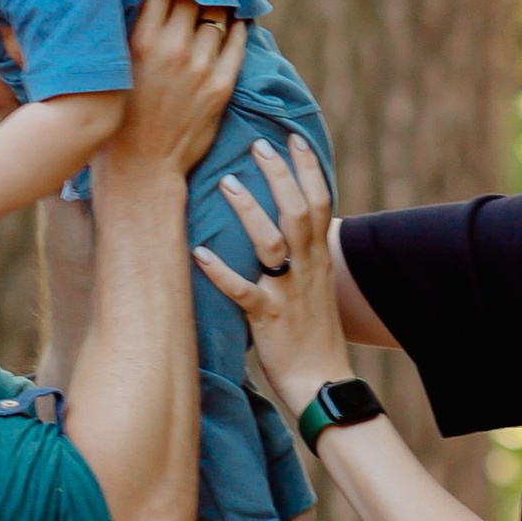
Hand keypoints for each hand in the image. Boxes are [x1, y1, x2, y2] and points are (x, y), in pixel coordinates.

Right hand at [106, 0, 244, 182]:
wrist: (140, 167)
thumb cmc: (118, 118)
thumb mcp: (113, 68)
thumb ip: (128, 33)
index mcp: (140, 41)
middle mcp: (172, 48)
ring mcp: (200, 67)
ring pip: (217, 15)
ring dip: (218, 3)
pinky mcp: (220, 86)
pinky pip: (237, 42)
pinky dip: (238, 27)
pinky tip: (236, 20)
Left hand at [191, 134, 350, 410]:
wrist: (323, 382)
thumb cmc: (314, 335)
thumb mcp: (316, 287)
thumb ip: (302, 256)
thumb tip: (285, 229)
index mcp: (319, 260)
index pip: (321, 203)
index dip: (309, 169)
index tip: (294, 138)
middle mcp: (307, 270)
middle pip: (298, 211)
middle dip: (279, 175)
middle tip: (257, 145)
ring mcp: (287, 293)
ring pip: (272, 242)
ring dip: (250, 210)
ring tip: (227, 182)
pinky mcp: (268, 319)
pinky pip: (243, 291)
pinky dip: (221, 271)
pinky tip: (199, 253)